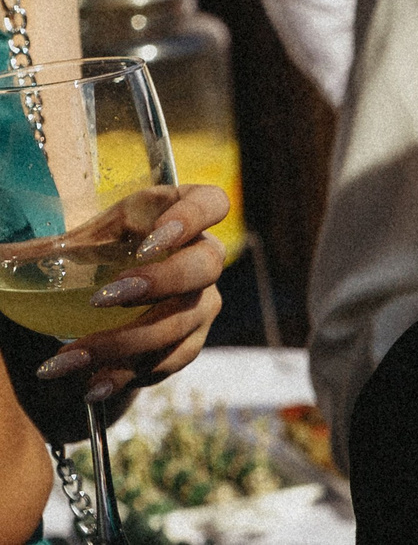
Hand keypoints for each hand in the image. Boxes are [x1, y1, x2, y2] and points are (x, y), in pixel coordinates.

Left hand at [31, 185, 227, 412]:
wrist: (91, 304)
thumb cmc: (81, 259)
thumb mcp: (62, 247)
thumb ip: (35, 253)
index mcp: (172, 214)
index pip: (210, 203)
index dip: (191, 219)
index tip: (148, 244)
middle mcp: (198, 254)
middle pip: (205, 265)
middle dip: (159, 284)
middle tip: (101, 300)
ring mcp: (200, 299)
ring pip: (184, 321)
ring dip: (126, 343)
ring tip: (67, 360)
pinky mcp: (191, 339)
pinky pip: (173, 359)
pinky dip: (130, 373)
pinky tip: (92, 385)